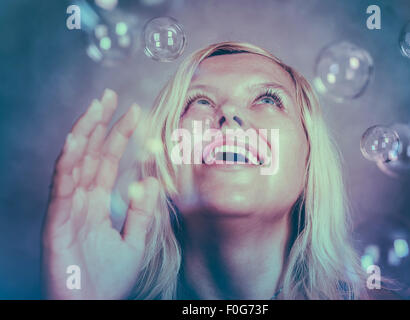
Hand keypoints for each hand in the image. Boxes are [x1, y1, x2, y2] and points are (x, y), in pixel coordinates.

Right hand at [41, 89, 158, 298]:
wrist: (90, 306)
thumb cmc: (108, 280)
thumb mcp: (135, 241)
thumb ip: (143, 211)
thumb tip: (154, 179)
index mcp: (96, 204)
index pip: (108, 161)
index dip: (119, 136)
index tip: (135, 112)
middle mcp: (80, 200)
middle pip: (90, 154)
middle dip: (100, 124)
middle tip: (110, 95)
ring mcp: (67, 208)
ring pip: (74, 163)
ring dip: (85, 133)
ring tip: (96, 106)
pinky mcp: (57, 221)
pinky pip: (62, 187)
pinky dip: (69, 162)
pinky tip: (78, 140)